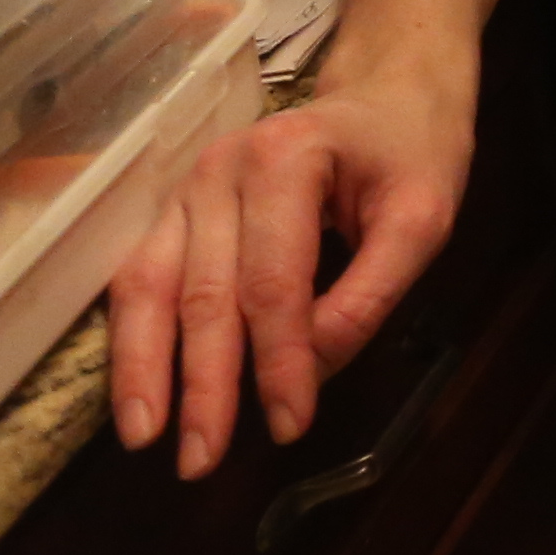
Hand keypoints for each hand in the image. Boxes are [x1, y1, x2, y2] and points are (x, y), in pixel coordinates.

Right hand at [108, 53, 473, 474]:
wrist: (384, 93)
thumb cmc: (408, 153)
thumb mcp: (423, 216)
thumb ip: (371, 293)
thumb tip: (314, 368)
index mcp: (285, 160)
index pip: (274, 281)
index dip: (279, 361)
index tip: (290, 425)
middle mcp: (219, 169)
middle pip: (206, 292)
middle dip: (203, 383)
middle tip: (202, 461)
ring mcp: (186, 187)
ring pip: (151, 285)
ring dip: (144, 368)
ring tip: (144, 438)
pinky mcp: (173, 210)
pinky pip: (141, 278)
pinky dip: (133, 338)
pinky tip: (136, 393)